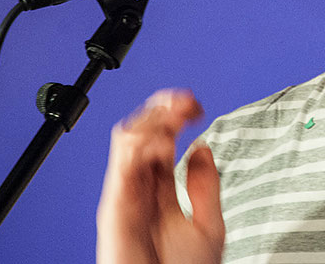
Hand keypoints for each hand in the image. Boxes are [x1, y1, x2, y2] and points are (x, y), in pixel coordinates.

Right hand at [97, 90, 223, 263]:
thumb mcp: (208, 224)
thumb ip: (205, 185)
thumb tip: (202, 147)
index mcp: (159, 189)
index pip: (159, 138)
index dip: (174, 114)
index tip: (195, 105)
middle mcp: (139, 188)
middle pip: (141, 130)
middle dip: (162, 107)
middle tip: (187, 101)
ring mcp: (126, 194)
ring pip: (127, 137)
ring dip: (152, 118)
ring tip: (177, 116)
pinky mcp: (116, 205)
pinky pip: (121, 164)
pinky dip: (141, 143)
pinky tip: (164, 141)